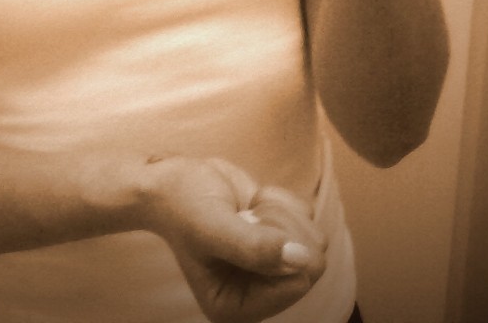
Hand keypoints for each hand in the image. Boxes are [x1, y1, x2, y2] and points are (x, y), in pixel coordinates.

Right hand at [142, 156, 326, 322]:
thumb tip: (301, 259)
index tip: (245, 223)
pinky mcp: (281, 241)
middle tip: (245, 216)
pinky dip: (282, 201)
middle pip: (312, 264)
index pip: (296, 285)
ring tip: (245, 211)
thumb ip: (253, 248)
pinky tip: (252, 204)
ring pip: (314, 239)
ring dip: (279, 213)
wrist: (173, 181)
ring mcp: (272, 269)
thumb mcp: (211, 226)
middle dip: (281, 227)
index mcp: (234, 306)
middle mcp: (257, 294)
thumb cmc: (182, 204)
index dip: (279, 246)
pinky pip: (308, 219)